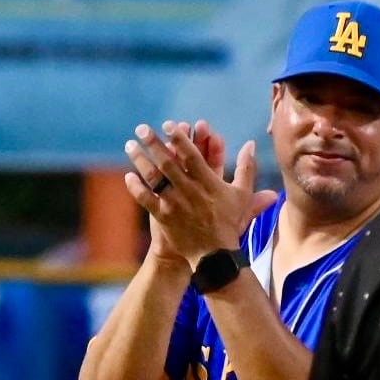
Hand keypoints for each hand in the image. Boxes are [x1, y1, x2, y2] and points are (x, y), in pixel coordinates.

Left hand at [125, 120, 273, 268]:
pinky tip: (128, 176)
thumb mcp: (242, 195)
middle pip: (168, 162)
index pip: (192, 155)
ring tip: (130, 145)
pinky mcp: (164, 218)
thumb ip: (246, 168)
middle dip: (154, 143)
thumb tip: (250, 145)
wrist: (215, 255)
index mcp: (209, 183)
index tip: (168, 124)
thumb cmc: (229, 223)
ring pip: (154, 178)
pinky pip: (146, 200)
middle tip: (141, 128)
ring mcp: (175, 204)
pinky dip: (136, 188)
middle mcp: (190, 191)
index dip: (180, 138)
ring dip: (140, 160)